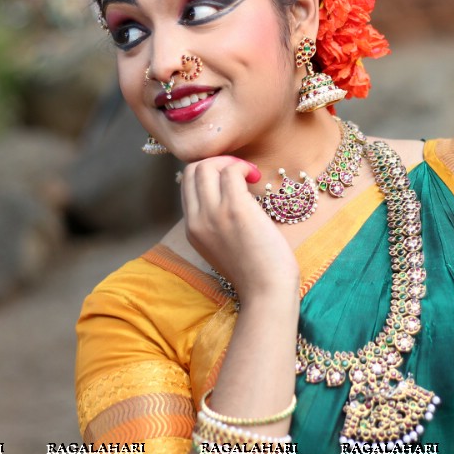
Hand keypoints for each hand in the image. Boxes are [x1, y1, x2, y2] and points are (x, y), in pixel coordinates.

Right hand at [179, 156, 299, 305]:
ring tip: (248, 175)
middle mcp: (196, 220)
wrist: (266, 292)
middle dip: (216, 162)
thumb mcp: (221, 248)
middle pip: (193, 170)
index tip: (229, 178)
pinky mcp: (235, 209)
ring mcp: (213, 214)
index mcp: (192, 230)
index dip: (208, 173)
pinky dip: (243, 167)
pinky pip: (230, 171)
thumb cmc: (254, 272)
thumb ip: (216, 224)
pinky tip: (256, 177)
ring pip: (207, 166)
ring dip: (230, 162)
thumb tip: (228, 196)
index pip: (187, 185)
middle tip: (239, 173)